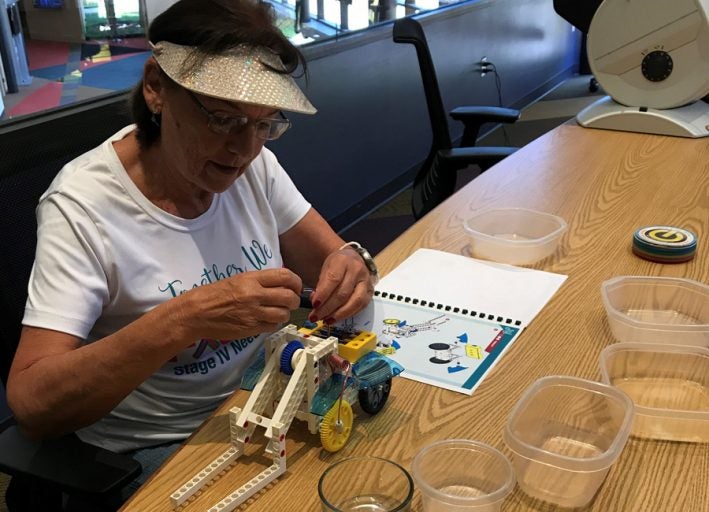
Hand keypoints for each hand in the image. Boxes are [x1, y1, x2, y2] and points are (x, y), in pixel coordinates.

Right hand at [182, 268, 301, 340]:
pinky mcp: (251, 328)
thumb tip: (282, 284)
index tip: (295, 287)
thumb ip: (260, 281)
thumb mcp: (238, 280)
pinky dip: (273, 324)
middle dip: (294, 300)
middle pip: (289, 297)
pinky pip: (272, 326)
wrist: (196, 313)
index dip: (296, 282)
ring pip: (284, 314)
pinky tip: (266, 320)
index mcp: (252, 279)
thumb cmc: (214, 294)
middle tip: (290, 301)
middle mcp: (255, 295)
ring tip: (277, 312)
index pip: (286, 277)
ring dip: (284, 314)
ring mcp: (253, 313)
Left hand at [308, 247, 373, 323]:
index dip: (323, 294)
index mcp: (343, 261)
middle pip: (343, 293)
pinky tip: (337, 318)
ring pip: (354, 302)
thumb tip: (316, 304)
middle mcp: (357, 270)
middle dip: (327, 308)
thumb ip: (320, 285)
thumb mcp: (325, 269)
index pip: (333, 279)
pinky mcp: (370, 292)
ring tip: (326, 320)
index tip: (314, 305)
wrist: (352, 259)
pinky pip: (360, 306)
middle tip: (316, 316)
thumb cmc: (337, 265)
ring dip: (339, 314)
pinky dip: (348, 314)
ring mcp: (366, 281)